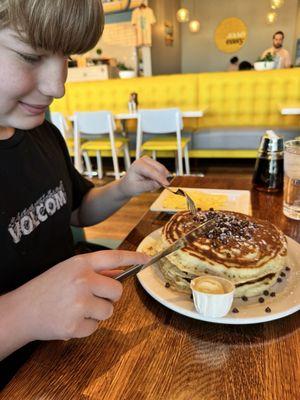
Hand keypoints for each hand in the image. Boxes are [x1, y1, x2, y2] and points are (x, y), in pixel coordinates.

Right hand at [11, 250, 149, 341]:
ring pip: (109, 311)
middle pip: (117, 291)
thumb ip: (95, 271)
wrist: (22, 310)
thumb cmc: (47, 288)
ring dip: (98, 313)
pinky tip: (70, 319)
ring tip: (77, 309)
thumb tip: (120, 274)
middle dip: (111, 296)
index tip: (146, 259)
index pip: (113, 257)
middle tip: (93, 297)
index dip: (132, 257)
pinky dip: (86, 326)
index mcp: (80, 264)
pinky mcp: (75, 325)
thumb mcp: (69, 271)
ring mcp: (79, 304)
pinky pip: (95, 327)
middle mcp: (82, 281)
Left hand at [119, 156, 169, 197]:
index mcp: (138, 164)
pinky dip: (160, 179)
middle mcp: (144, 160)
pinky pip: (162, 172)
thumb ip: (147, 186)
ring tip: (150, 187)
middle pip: (160, 168)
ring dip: (160, 180)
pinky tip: (152, 183)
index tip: (167, 184)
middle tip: (154, 189)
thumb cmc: (130, 186)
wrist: (127, 185)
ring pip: (162, 170)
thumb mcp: (137, 188)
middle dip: (161, 180)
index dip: (160, 178)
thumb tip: (158, 184)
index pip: (152, 171)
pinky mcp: (153, 164)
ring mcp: (150, 161)